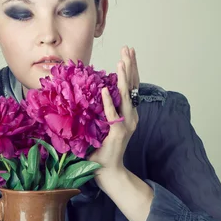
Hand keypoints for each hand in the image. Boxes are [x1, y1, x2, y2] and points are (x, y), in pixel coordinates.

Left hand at [89, 46, 139, 178]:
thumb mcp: (101, 126)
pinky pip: (112, 114)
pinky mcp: (118, 132)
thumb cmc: (102, 150)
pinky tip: (105, 89)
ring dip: (124, 77)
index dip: (130, 69)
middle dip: (130, 65)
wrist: (108, 171)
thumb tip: (88, 94)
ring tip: (122, 61)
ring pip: (126, 95)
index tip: (127, 53)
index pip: (131, 86)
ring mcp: (126, 124)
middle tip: (128, 48)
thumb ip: (99, 111)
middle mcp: (131, 116)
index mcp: (128, 113)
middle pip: (133, 86)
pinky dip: (109, 101)